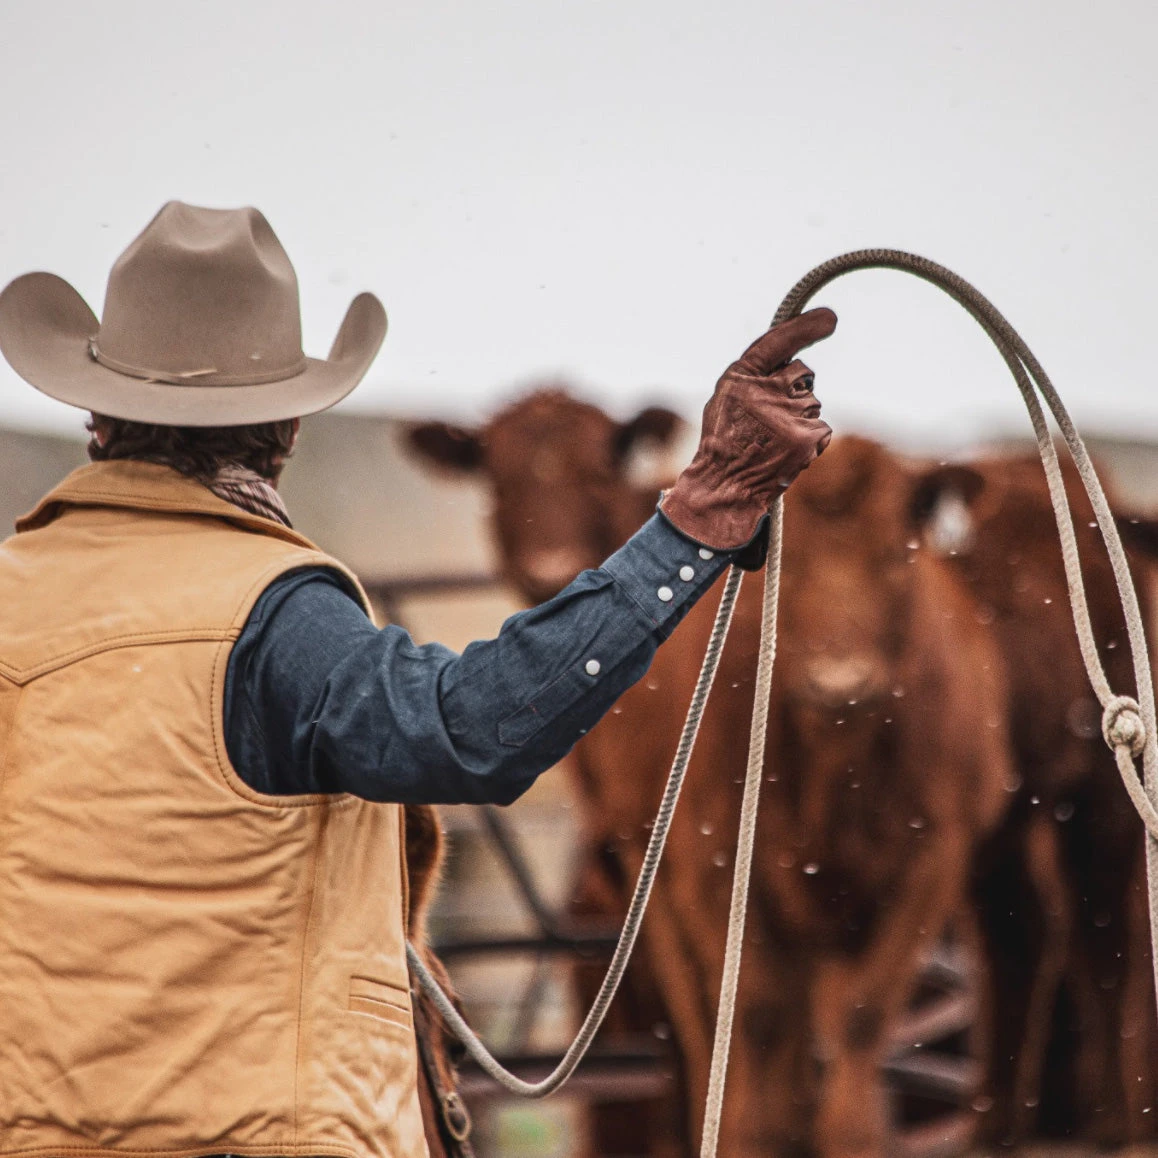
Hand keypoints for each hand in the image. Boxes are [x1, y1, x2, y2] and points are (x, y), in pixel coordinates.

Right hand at [659, 307, 836, 567]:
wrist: (724, 486)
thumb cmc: (724, 440)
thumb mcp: (726, 398)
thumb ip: (755, 376)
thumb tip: (789, 364)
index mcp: (742, 375)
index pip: (778, 341)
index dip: (805, 327)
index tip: (830, 318)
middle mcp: (767, 389)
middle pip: (802, 375)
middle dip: (792, 391)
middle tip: (768, 420)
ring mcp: (789, 413)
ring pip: (812, 404)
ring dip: (799, 420)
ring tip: (772, 441)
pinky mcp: (807, 436)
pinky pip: (821, 428)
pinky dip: (810, 440)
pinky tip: (786, 451)